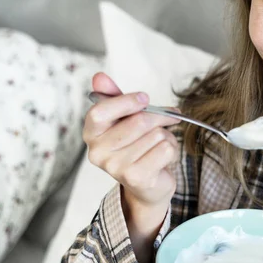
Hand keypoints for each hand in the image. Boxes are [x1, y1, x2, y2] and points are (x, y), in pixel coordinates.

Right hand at [84, 72, 179, 207]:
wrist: (148, 186)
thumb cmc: (136, 147)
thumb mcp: (124, 120)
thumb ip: (114, 98)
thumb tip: (99, 77)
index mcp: (91, 134)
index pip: (100, 111)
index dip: (125, 101)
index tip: (144, 98)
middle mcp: (98, 152)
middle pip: (138, 121)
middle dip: (159, 116)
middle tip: (169, 117)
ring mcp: (116, 167)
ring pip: (156, 134)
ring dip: (166, 136)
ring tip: (158, 145)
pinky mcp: (136, 177)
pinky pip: (165, 148)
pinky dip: (171, 148)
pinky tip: (162, 157)